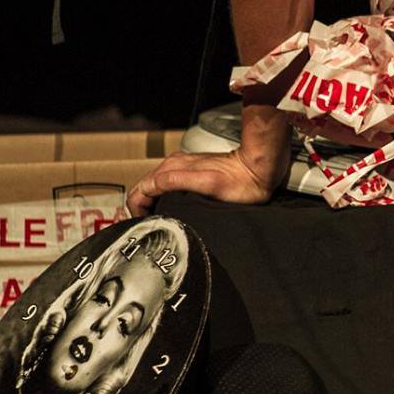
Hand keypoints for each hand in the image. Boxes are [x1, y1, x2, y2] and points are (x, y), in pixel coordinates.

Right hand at [127, 148, 282, 216]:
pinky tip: (169, 211)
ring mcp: (181, 167)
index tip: (143, 225)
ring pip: (153, 188)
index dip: (135, 210)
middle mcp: (173, 165)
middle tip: (147, 228)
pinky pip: (165, 186)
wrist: (258, 169)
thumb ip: (176, 182)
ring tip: (156, 223)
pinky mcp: (190, 171)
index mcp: (173, 168)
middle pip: (143, 189)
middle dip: (139, 208)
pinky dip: (160, 198)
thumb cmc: (239, 182)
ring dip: (149, 204)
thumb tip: (151, 186)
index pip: (139, 190)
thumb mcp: (207, 185)